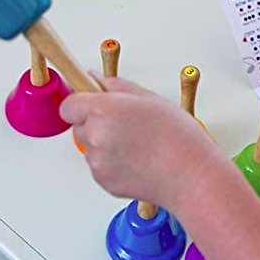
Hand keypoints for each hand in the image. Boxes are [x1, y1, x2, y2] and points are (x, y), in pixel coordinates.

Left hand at [59, 75, 221, 209]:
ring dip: (104, 143)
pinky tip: (137, 159)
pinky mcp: (103, 181)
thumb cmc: (178, 138)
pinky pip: (99, 166)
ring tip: (136, 144)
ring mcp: (98, 161)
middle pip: (78, 125)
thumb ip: (116, 85)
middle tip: (125, 123)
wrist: (190, 176)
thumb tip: (94, 79)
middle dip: (95, 122)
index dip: (80, 103)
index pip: (69, 104)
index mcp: (104, 109)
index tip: (89, 102)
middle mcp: (96, 135)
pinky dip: (112, 162)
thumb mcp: (150, 98)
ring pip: (90, 146)